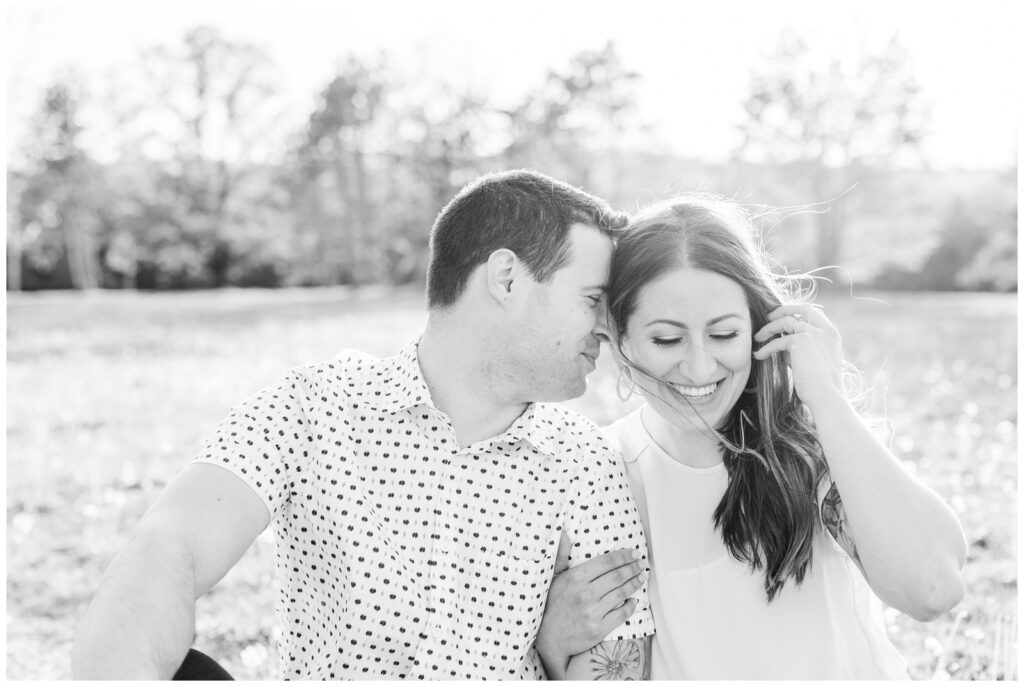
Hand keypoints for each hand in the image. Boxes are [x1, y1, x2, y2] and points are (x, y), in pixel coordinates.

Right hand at [536, 534, 645, 678]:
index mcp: (575, 578)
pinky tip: (635, 600)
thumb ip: (561, 555)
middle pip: (617, 576)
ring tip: (642, 577)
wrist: (549, 637)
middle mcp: (585, 594)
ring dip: (635, 584)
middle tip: (642, 563)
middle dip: (633, 568)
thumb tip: (563, 533)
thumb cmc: (553, 603)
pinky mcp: (598, 629)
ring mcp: (592, 612)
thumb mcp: (554, 577)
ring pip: (621, 594)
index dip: (623, 556)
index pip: (606, 562)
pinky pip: (621, 614)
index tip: (634, 552)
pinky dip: (630, 606)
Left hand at [752, 304, 844, 410]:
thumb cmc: (819, 384)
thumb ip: (801, 346)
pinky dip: (766, 348)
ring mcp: (814, 334)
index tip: (780, 316)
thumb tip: (780, 339)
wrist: (826, 397)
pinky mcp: (801, 342)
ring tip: (757, 338)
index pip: (812, 311)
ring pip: (785, 322)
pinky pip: (777, 341)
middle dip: (781, 311)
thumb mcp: (813, 359)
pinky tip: (758, 355)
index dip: (794, 311)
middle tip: (766, 318)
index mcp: (832, 333)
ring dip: (768, 329)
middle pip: (800, 309)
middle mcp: (825, 330)